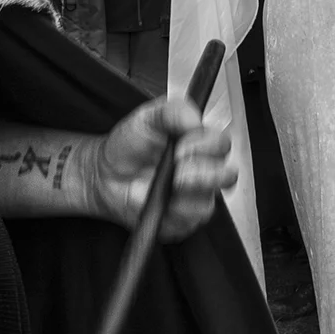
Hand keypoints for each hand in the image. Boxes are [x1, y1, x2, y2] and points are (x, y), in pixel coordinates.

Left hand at [86, 94, 235, 241]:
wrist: (107, 173)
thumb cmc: (130, 145)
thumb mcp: (147, 117)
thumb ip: (172, 111)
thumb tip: (194, 119)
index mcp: (200, 145)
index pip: (222, 145)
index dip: (207, 144)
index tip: (182, 144)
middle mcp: (203, 172)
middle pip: (228, 176)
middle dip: (205, 171)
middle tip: (180, 166)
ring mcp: (194, 198)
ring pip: (211, 202)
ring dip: (190, 191)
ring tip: (172, 182)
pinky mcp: (182, 220)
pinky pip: (189, 221)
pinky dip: (176, 211)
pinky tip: (163, 200)